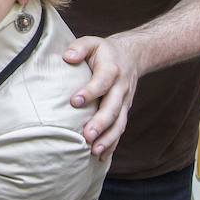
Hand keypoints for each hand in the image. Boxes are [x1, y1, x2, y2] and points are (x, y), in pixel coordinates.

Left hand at [63, 36, 138, 159]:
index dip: (90, 92)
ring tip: (94, 151)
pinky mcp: (123, 111)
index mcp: (111, 69)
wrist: (132, 56)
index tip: (74, 101)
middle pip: (113, 108)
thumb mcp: (92, 42)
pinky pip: (119, 130)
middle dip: (100, 123)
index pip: (102, 82)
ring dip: (108, 139)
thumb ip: (79, 48)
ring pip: (119, 123)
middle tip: (86, 136)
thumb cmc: (104, 51)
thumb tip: (67, 57)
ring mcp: (124, 102)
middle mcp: (120, 88)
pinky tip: (100, 157)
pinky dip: (112, 144)